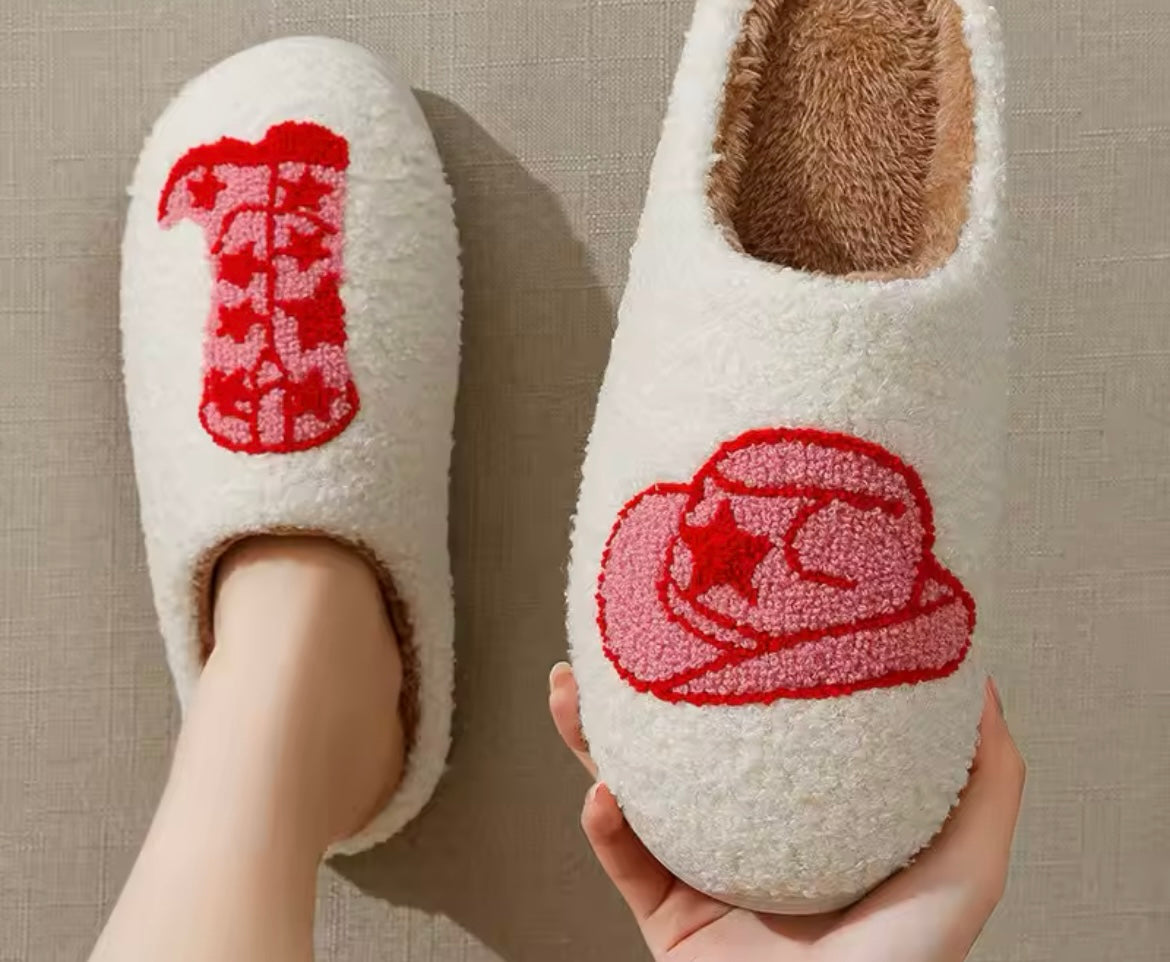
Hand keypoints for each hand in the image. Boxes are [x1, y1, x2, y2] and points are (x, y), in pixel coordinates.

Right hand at [549, 666, 1024, 961]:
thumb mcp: (967, 865)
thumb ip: (986, 780)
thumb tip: (979, 681)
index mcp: (811, 819)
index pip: (762, 728)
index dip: (734, 670)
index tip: (720, 611)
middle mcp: (751, 841)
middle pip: (681, 750)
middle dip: (640, 693)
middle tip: (610, 641)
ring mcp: (703, 880)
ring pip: (631, 795)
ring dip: (591, 742)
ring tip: (568, 690)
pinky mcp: (667, 925)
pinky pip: (624, 866)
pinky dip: (603, 829)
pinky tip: (603, 794)